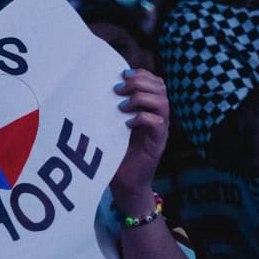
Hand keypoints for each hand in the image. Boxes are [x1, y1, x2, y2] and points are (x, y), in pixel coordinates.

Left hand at [110, 69, 169, 199]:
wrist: (124, 183)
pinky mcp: (158, 143)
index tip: (122, 74)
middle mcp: (158, 116)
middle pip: (161, 88)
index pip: (155, 82)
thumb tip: (95, 87)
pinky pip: (158, 123)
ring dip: (141, 99)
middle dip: (140, 82)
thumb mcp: (112, 125)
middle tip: (119, 90)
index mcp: (149, 108)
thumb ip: (111, 108)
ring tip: (122, 107)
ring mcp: (160, 130)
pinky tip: (127, 123)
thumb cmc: (116, 153)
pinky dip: (142, 118)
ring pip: (162, 102)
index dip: (142, 74)